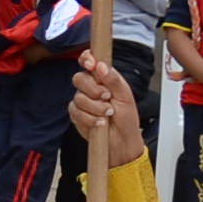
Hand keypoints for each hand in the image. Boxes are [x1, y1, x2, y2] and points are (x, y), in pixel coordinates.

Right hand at [67, 44, 147, 162]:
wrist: (122, 141)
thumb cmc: (126, 119)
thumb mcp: (125, 96)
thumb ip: (113, 79)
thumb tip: (101, 65)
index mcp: (104, 79)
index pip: (90, 61)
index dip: (87, 59)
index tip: (90, 64)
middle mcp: (91, 88)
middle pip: (79, 78)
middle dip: (93, 89)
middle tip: (106, 96)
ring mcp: (82, 101)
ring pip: (78, 97)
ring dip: (95, 107)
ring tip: (108, 114)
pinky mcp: (76, 115)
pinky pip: (76, 112)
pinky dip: (89, 118)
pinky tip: (99, 122)